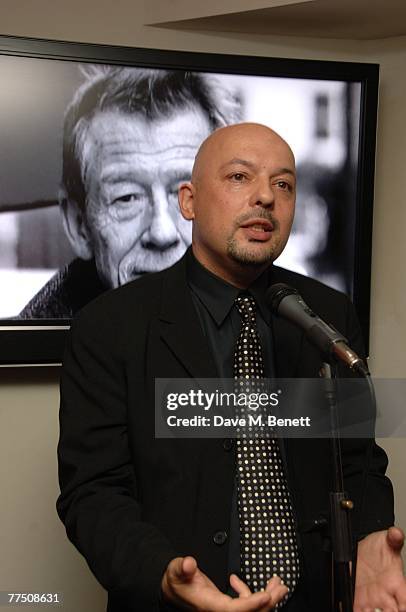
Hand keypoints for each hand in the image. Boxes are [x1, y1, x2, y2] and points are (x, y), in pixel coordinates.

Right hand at [161, 556, 286, 610]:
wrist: (172, 590)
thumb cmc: (176, 581)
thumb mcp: (176, 570)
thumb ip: (182, 567)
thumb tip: (189, 564)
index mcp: (209, 605)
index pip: (233, 610)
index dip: (251, 604)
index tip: (266, 595)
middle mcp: (218, 611)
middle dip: (268, 602)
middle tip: (282, 587)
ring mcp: (223, 610)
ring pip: (250, 610)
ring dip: (266, 597)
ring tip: (277, 583)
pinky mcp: (225, 607)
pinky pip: (244, 604)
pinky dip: (249, 594)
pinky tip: (238, 580)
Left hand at [354, 526, 405, 610]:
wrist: (363, 550)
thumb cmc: (379, 549)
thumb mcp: (386, 540)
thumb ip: (393, 538)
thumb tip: (395, 532)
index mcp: (396, 583)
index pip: (405, 600)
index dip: (404, 606)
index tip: (400, 607)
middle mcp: (385, 595)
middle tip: (378, 609)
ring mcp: (371, 598)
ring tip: (365, 609)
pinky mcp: (358, 599)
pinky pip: (356, 609)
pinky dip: (351, 609)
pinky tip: (348, 607)